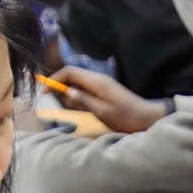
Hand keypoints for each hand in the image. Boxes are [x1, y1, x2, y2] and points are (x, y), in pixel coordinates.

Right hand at [50, 66, 169, 133]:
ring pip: (79, 84)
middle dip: (61, 87)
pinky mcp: (106, 92)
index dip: (55, 79)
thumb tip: (68, 92)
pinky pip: (87, 91)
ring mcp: (103, 85)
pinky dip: (80, 98)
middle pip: (73, 76)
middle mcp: (99, 80)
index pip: (70, 73)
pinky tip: (85, 109)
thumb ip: (84, 101)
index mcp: (97, 82)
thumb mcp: (102, 112)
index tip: (44, 90)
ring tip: (78, 109)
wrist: (148, 119)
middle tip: (59, 103)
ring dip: (71, 95)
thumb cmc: (127, 118)